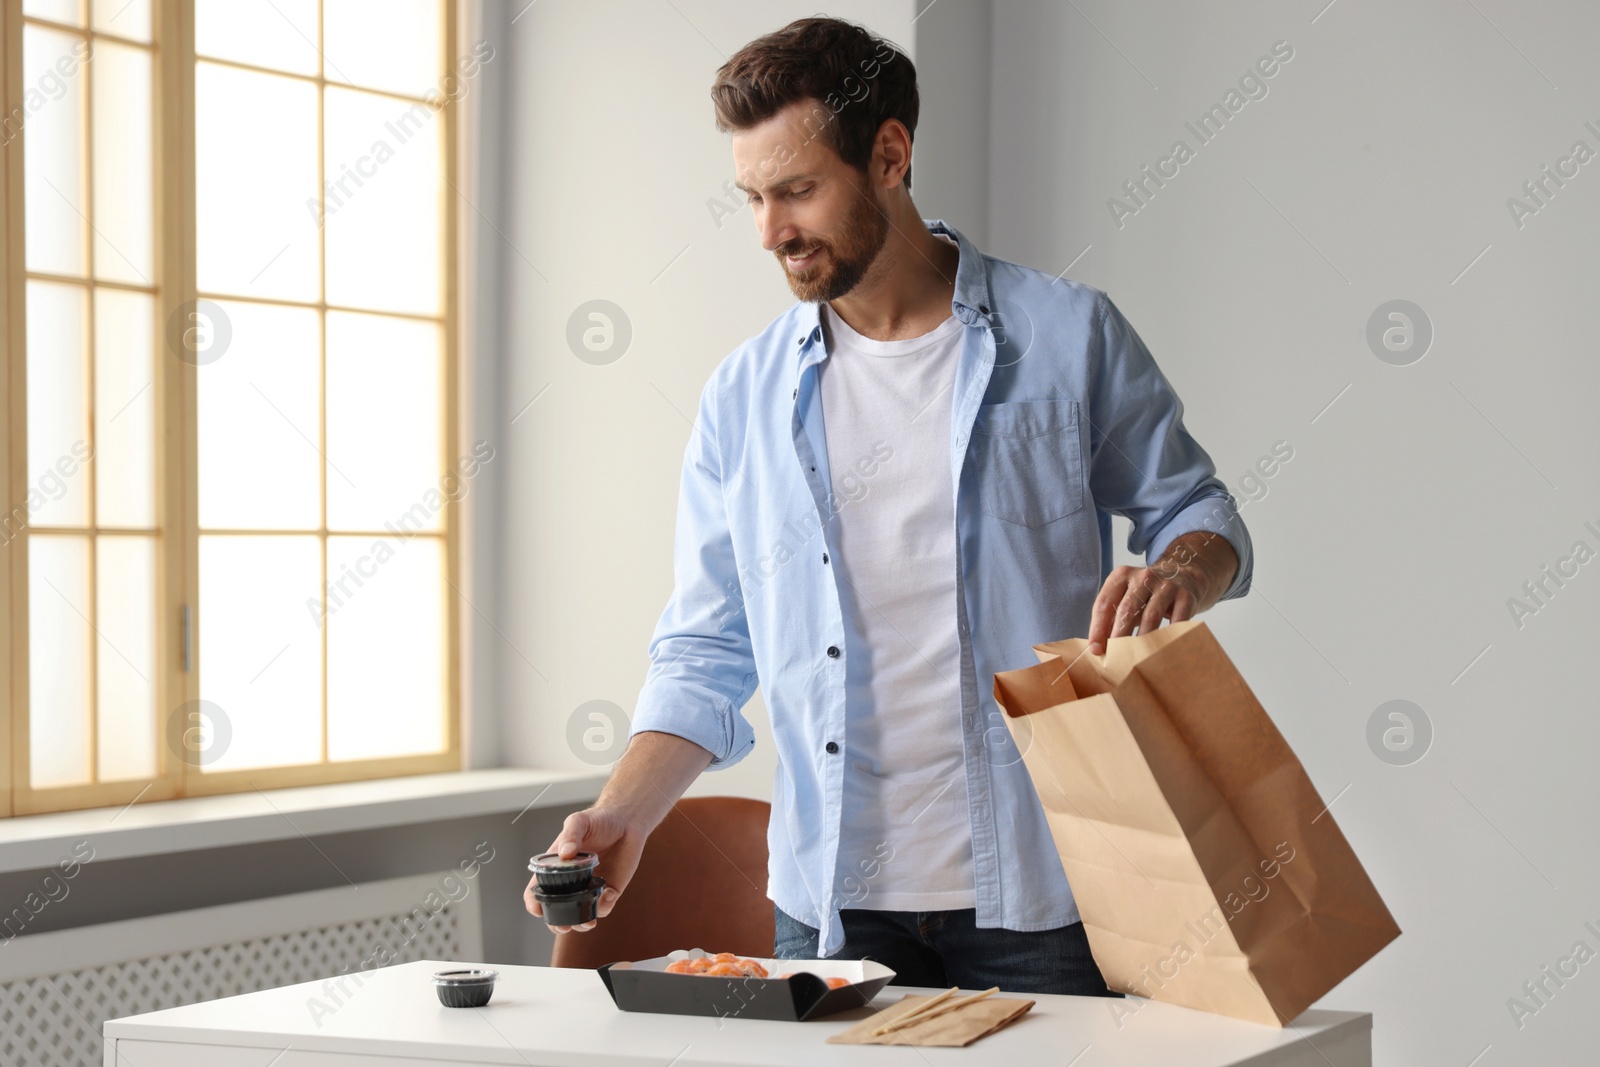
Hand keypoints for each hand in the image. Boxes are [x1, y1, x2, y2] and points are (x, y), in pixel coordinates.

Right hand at [524, 807, 647, 932]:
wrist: (627, 821)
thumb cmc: (598, 820)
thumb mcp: (579, 821)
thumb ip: (571, 834)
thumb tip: (566, 853)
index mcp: (557, 867)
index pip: (538, 889)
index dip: (534, 902)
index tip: (537, 910)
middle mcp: (571, 881)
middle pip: (557, 909)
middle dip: (556, 922)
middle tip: (563, 926)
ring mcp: (589, 887)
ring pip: (579, 914)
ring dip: (581, 922)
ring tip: (586, 922)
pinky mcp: (609, 890)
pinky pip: (603, 906)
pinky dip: (604, 905)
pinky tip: (607, 893)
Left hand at [1087, 531, 1236, 653]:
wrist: (1184, 576)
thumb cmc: (1146, 594)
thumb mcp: (1127, 597)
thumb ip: (1112, 616)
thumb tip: (1098, 647)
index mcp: (1122, 575)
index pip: (1104, 603)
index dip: (1097, 628)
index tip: (1095, 649)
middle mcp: (1143, 576)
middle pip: (1126, 609)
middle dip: (1117, 636)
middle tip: (1113, 658)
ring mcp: (1166, 585)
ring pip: (1150, 615)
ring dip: (1141, 639)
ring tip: (1135, 658)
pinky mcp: (1186, 595)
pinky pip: (1177, 619)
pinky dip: (1169, 636)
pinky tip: (1162, 650)